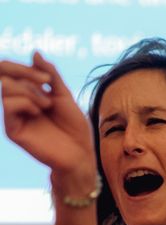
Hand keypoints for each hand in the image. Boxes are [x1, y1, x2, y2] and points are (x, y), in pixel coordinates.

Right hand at [0, 52, 94, 175]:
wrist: (80, 153)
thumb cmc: (75, 127)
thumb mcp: (64, 95)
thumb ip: (50, 74)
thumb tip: (34, 52)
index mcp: (26, 95)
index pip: (9, 71)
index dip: (23, 67)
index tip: (48, 78)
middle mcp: (16, 104)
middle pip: (5, 75)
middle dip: (27, 74)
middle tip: (47, 83)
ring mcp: (13, 117)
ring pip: (5, 87)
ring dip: (29, 90)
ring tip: (47, 104)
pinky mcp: (12, 130)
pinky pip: (9, 105)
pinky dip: (26, 102)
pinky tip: (39, 111)